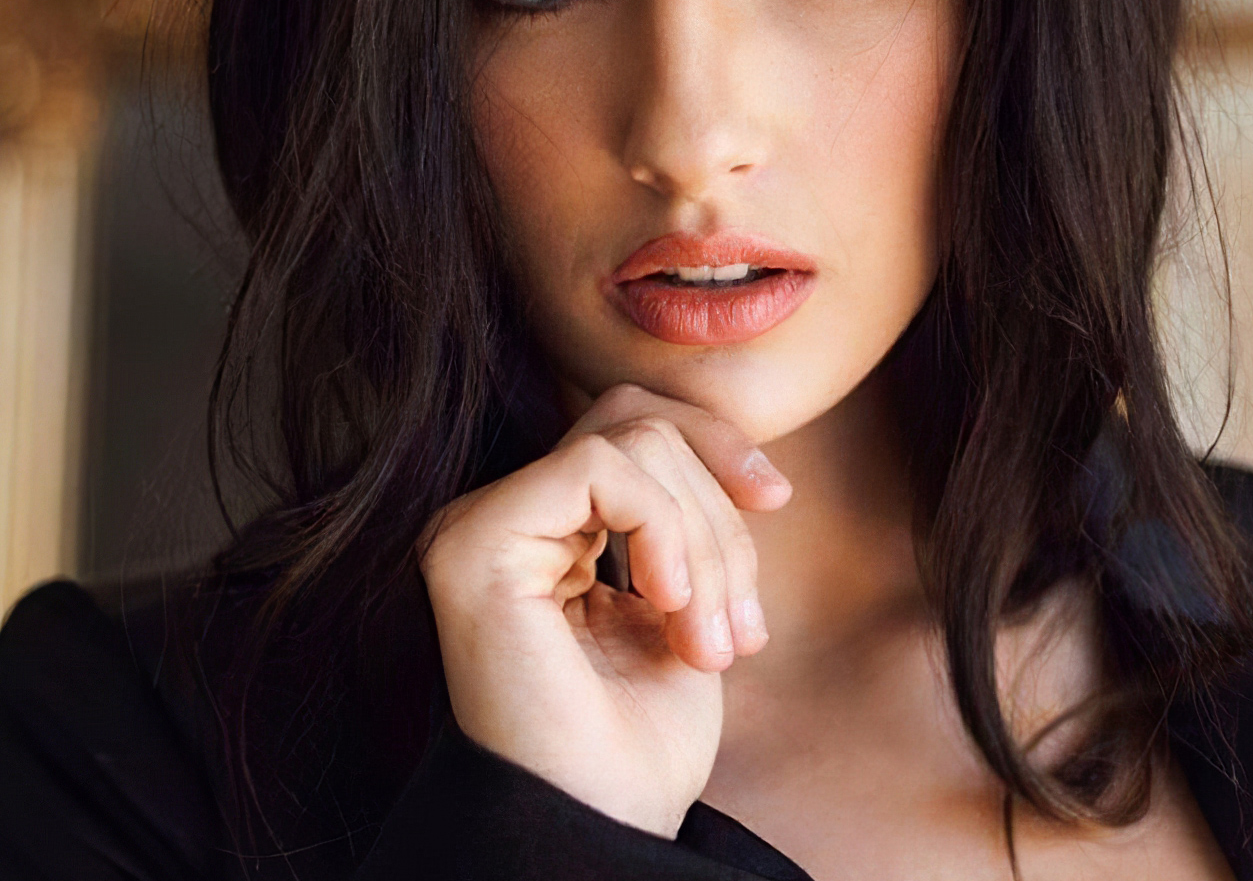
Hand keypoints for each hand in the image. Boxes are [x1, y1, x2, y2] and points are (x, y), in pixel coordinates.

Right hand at [419, 384, 791, 836]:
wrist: (600, 829)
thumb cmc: (638, 748)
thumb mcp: (684, 610)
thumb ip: (689, 526)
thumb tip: (743, 455)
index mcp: (544, 535)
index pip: (632, 431)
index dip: (716, 448)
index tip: (777, 499)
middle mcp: (500, 521)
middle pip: (637, 424)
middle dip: (720, 512)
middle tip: (737, 628)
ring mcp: (479, 528)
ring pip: (630, 442)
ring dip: (704, 541)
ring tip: (707, 640)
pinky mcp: (475, 542)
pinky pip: (599, 466)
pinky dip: (663, 526)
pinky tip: (669, 606)